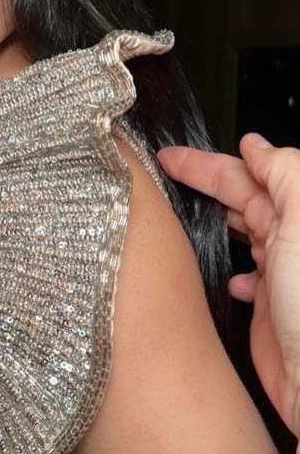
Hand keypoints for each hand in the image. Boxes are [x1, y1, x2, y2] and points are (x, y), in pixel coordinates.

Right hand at [156, 132, 299, 438]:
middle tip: (166, 172)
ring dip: (215, 220)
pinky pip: (244, 276)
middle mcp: (289, 241)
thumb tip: (257, 145)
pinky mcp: (268, 308)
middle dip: (204, 183)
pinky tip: (224, 276)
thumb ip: (284, 174)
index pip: (247, 175)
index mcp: (296, 215)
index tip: (171, 155)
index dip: (206, 162)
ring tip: (184, 214)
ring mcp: (279, 275)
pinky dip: (229, 268)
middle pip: (241, 199)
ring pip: (241, 233)